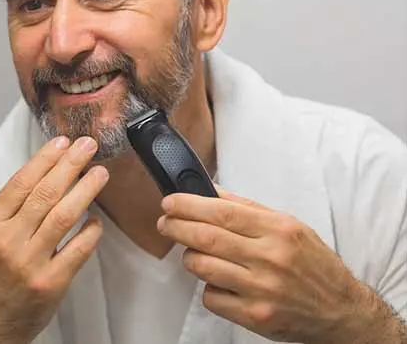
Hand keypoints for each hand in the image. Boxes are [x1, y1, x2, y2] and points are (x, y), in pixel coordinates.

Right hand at [0, 136, 108, 343]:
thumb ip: (4, 211)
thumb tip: (38, 177)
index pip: (20, 183)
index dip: (44, 159)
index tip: (63, 142)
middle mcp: (7, 241)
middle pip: (44, 193)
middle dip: (70, 165)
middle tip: (88, 146)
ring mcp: (30, 263)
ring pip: (64, 216)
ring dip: (86, 190)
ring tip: (100, 174)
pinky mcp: (50, 283)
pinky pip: (77, 250)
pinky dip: (89, 231)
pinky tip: (96, 219)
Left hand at [158, 188, 390, 342]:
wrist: (342, 311)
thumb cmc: (314, 266)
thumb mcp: (290, 226)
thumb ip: (248, 208)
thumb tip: (210, 192)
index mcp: (279, 230)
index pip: (221, 211)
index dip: (188, 205)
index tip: (170, 203)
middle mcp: (270, 258)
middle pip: (206, 238)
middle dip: (176, 227)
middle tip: (166, 223)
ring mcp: (262, 289)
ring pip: (203, 267)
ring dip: (190, 258)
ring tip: (194, 253)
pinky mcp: (255, 316)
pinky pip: (212, 297)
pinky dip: (208, 288)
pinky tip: (221, 282)